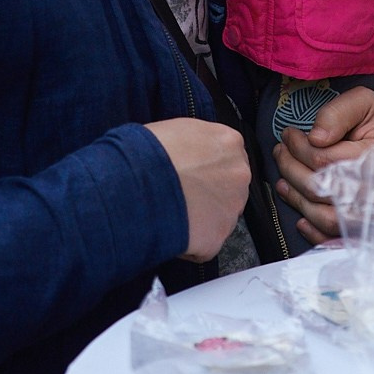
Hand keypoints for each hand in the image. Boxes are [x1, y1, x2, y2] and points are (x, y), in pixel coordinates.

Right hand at [143, 117, 249, 261]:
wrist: (135, 184)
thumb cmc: (146, 154)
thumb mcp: (173, 130)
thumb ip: (192, 142)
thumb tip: (185, 151)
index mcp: (227, 142)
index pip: (227, 157)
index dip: (207, 168)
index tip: (193, 174)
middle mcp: (237, 174)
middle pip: (229, 187)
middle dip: (208, 194)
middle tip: (183, 195)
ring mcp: (231, 207)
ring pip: (220, 216)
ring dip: (201, 218)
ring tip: (173, 212)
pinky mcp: (219, 236)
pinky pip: (207, 242)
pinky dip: (191, 242)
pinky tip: (171, 228)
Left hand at [272, 87, 373, 244]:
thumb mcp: (364, 103)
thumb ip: (338, 112)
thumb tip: (316, 137)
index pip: (325, 159)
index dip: (298, 147)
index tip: (288, 134)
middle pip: (321, 189)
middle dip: (291, 169)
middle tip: (280, 152)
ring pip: (325, 217)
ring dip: (297, 199)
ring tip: (283, 180)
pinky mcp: (370, 229)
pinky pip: (338, 239)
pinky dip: (315, 232)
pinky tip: (301, 218)